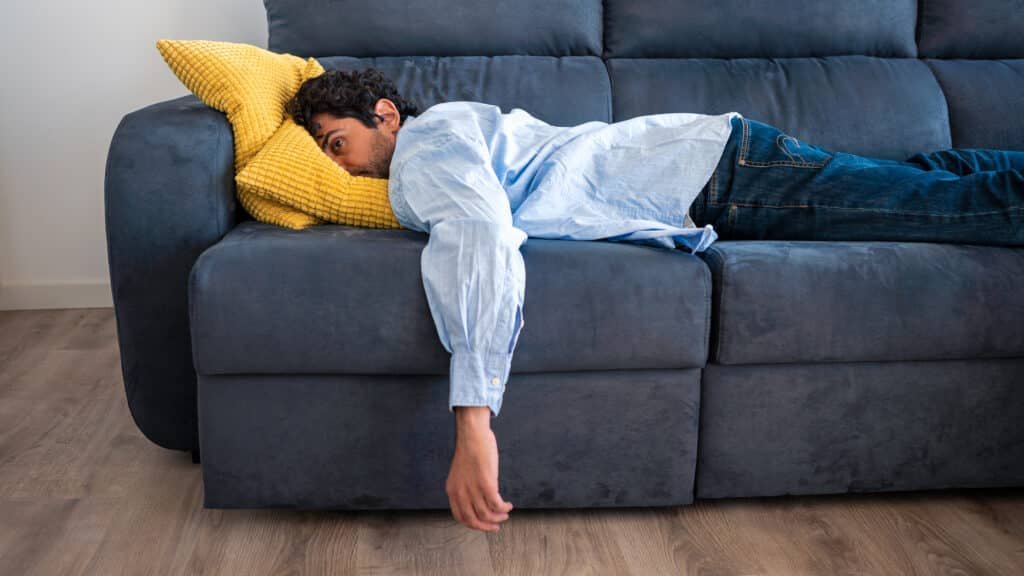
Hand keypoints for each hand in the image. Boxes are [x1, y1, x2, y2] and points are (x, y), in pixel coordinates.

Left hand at [446, 407, 513, 531]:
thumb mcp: (461, 473)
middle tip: (496, 526)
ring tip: (505, 513)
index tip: (483, 524)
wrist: (472, 435)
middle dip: (486, 526)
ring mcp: (473, 489)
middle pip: (473, 520)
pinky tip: (508, 505)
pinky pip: (496, 504)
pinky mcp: (486, 483)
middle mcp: (460, 492)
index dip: (473, 524)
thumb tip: (477, 499)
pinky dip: (504, 508)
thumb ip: (466, 487)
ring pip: (486, 514)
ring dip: (498, 517)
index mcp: (452, 490)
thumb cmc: (470, 449)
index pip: (460, 517)